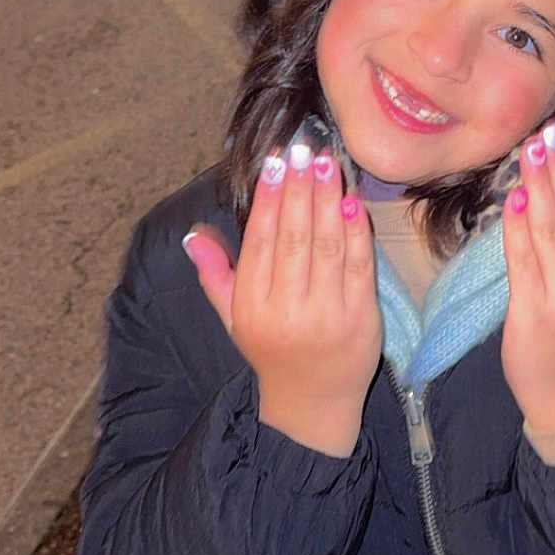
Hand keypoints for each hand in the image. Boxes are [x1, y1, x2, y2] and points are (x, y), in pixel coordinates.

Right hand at [183, 147, 381, 456]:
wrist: (311, 406)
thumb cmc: (271, 352)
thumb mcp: (233, 318)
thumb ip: (214, 275)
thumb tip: (192, 235)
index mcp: (251, 307)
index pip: (260, 242)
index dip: (269, 198)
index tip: (276, 161)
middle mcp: (287, 311)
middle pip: (293, 238)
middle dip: (299, 189)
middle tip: (305, 149)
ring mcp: (327, 316)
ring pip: (327, 247)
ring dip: (328, 200)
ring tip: (328, 163)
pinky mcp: (362, 320)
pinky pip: (360, 267)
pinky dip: (357, 233)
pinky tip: (353, 201)